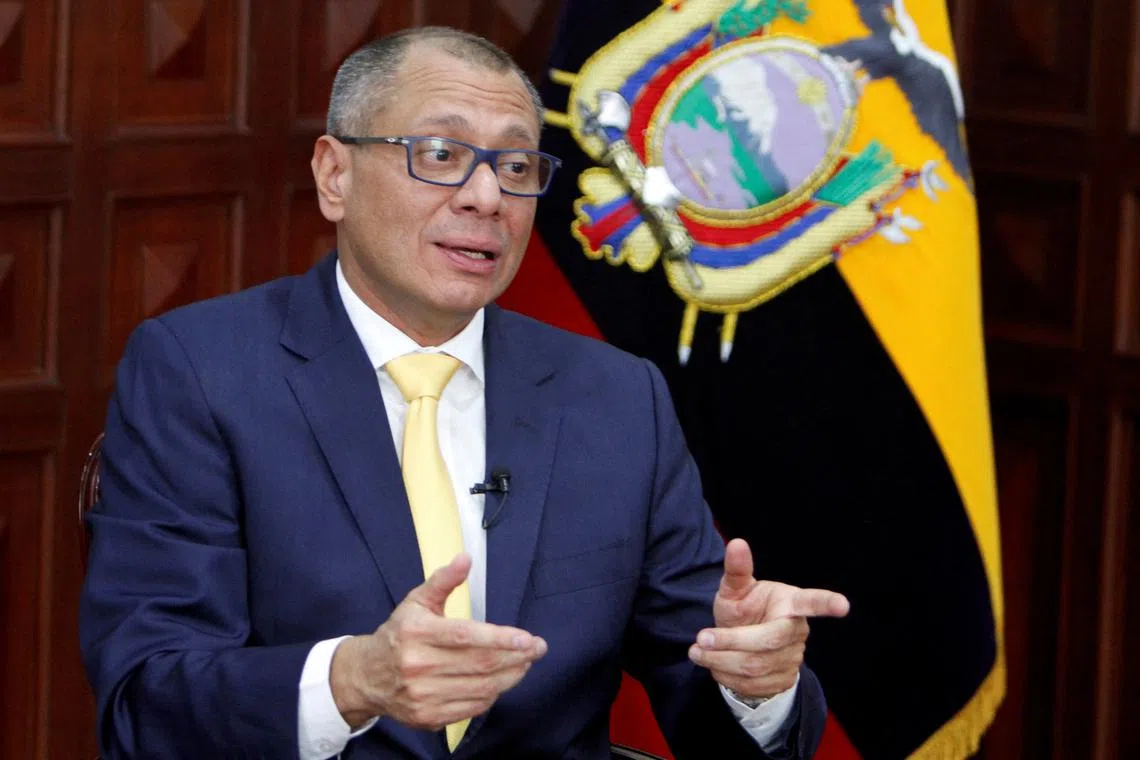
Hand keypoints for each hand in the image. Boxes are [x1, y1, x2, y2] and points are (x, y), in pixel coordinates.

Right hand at [330, 553, 546, 729]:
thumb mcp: (417, 601)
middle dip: (516, 657)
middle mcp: (418, 665)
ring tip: (525, 663)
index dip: (501, 638)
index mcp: (417, 632)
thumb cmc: (399, 633)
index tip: (528, 638)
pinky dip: (492, 695)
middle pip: (479, 664)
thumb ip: (443, 580)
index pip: (466, 636)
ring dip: (510, 676)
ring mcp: (422, 694)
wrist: (366, 676)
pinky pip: (471, 708)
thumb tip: (465, 559)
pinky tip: (501, 681)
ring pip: (480, 688)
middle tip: (537, 649)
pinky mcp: (427, 716)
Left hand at [689, 538, 848, 700]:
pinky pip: (751, 684)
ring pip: (755, 666)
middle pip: (768, 640)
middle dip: (730, 641)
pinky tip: (713, 665)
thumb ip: (736, 570)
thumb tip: (736, 543)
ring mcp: (793, 658)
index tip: (843, 605)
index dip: (826, 603)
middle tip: (701, 639)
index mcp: (789, 603)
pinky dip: (725, 676)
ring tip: (697, 652)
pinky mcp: (783, 680)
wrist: (742, 646)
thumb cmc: (744, 611)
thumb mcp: (735, 590)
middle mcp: (796, 630)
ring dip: (720, 661)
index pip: (810, 602)